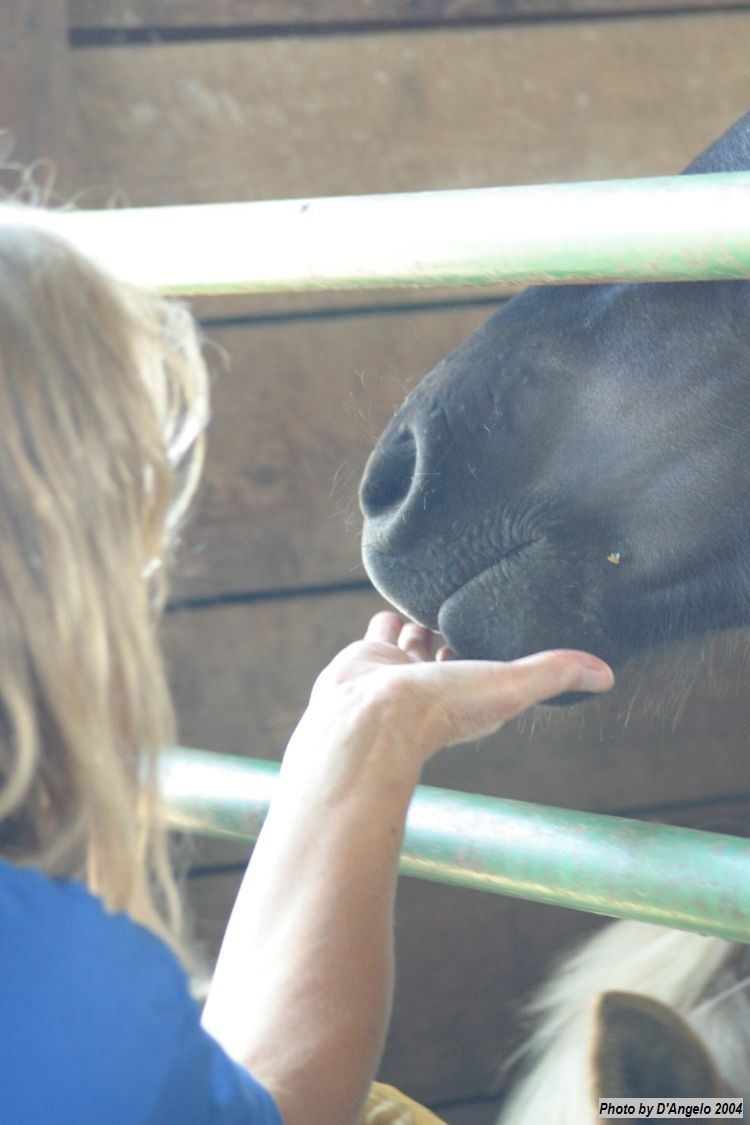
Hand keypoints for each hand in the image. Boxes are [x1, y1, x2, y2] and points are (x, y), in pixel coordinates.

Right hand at [304, 611, 613, 765]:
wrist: (370, 715)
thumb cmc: (442, 709)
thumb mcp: (511, 685)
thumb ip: (555, 674)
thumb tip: (608, 673)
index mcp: (472, 694)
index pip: (494, 667)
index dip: (503, 650)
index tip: (515, 628)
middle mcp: (435, 684)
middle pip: (453, 653)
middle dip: (460, 634)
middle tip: (472, 607)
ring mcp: (399, 671)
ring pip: (416, 639)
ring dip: (424, 622)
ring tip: (435, 599)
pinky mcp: (369, 656)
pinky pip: (383, 628)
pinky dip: (390, 615)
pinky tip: (398, 595)